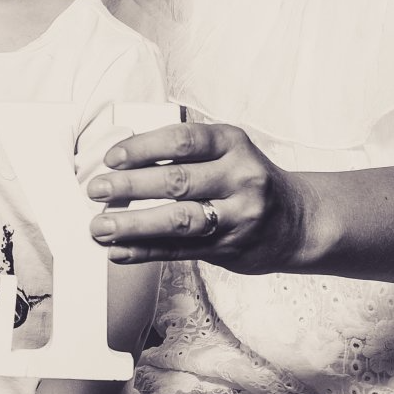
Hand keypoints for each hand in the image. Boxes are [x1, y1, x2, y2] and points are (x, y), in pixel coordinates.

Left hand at [85, 121, 310, 271]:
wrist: (298, 221)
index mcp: (234, 144)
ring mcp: (238, 217)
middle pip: (177, 181)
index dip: (143, 147)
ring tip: (100, 226)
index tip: (112, 158)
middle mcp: (240, 178)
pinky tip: (119, 251)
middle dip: (130, 186)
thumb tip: (120, 162)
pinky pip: (181, 251)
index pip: (183, 141)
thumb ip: (185, 153)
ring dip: (133, 225)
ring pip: (179, 221)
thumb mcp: (228, 151)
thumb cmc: (247, 179)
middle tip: (95, 189)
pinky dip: (146, 251)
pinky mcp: (231, 250)